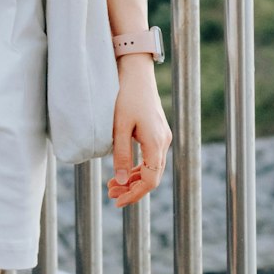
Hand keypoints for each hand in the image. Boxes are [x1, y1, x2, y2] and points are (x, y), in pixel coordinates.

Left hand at [106, 57, 171, 208]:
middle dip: (132, 189)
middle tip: (111, 194)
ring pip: (151, 168)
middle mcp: (163, 142)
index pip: (150, 180)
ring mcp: (162, 137)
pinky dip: (136, 167)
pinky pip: (150, 157)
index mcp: (155, 143)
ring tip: (113, 185)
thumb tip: (120, 182)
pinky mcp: (157, 132)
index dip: (134, 194)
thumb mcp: (119, 127)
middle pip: (151, 177)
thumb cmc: (126, 97)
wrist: (136, 72)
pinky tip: (123, 170)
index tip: (118, 201)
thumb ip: (120, 155)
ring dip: (133, 178)